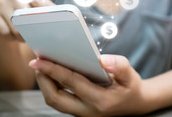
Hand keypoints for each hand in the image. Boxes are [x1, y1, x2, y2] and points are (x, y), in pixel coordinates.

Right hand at [0, 0, 53, 40]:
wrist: (3, 24)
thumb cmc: (25, 18)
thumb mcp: (37, 11)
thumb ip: (47, 11)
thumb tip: (60, 15)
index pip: (40, 2)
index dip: (46, 15)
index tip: (51, 23)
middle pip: (27, 16)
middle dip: (33, 29)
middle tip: (37, 36)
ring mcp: (1, 2)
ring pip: (16, 27)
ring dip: (22, 36)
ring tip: (24, 36)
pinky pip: (5, 32)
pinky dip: (11, 37)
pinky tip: (12, 35)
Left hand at [29, 55, 149, 116]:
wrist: (135, 105)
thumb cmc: (130, 88)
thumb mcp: (131, 76)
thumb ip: (119, 66)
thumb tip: (102, 60)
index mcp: (100, 101)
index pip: (71, 83)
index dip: (53, 70)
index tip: (39, 60)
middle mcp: (88, 110)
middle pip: (55, 98)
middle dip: (42, 80)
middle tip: (36, 62)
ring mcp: (82, 113)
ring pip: (55, 101)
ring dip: (44, 84)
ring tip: (41, 66)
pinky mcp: (78, 110)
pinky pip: (59, 100)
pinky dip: (51, 86)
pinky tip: (51, 73)